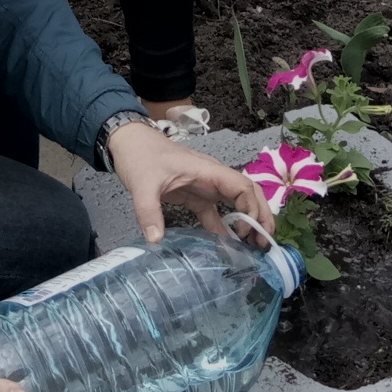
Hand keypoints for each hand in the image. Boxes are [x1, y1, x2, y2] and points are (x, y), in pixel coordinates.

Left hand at [107, 119, 274, 243]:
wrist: (127, 142)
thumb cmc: (140, 155)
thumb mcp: (142, 183)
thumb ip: (148, 211)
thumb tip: (156, 240)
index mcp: (208, 170)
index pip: (243, 187)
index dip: (252, 209)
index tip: (248, 233)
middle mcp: (212, 177)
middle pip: (247, 194)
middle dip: (260, 217)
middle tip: (265, 244)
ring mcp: (204, 186)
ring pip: (235, 204)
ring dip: (246, 224)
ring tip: (253, 249)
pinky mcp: (194, 195)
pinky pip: (215, 213)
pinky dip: (225, 229)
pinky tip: (228, 248)